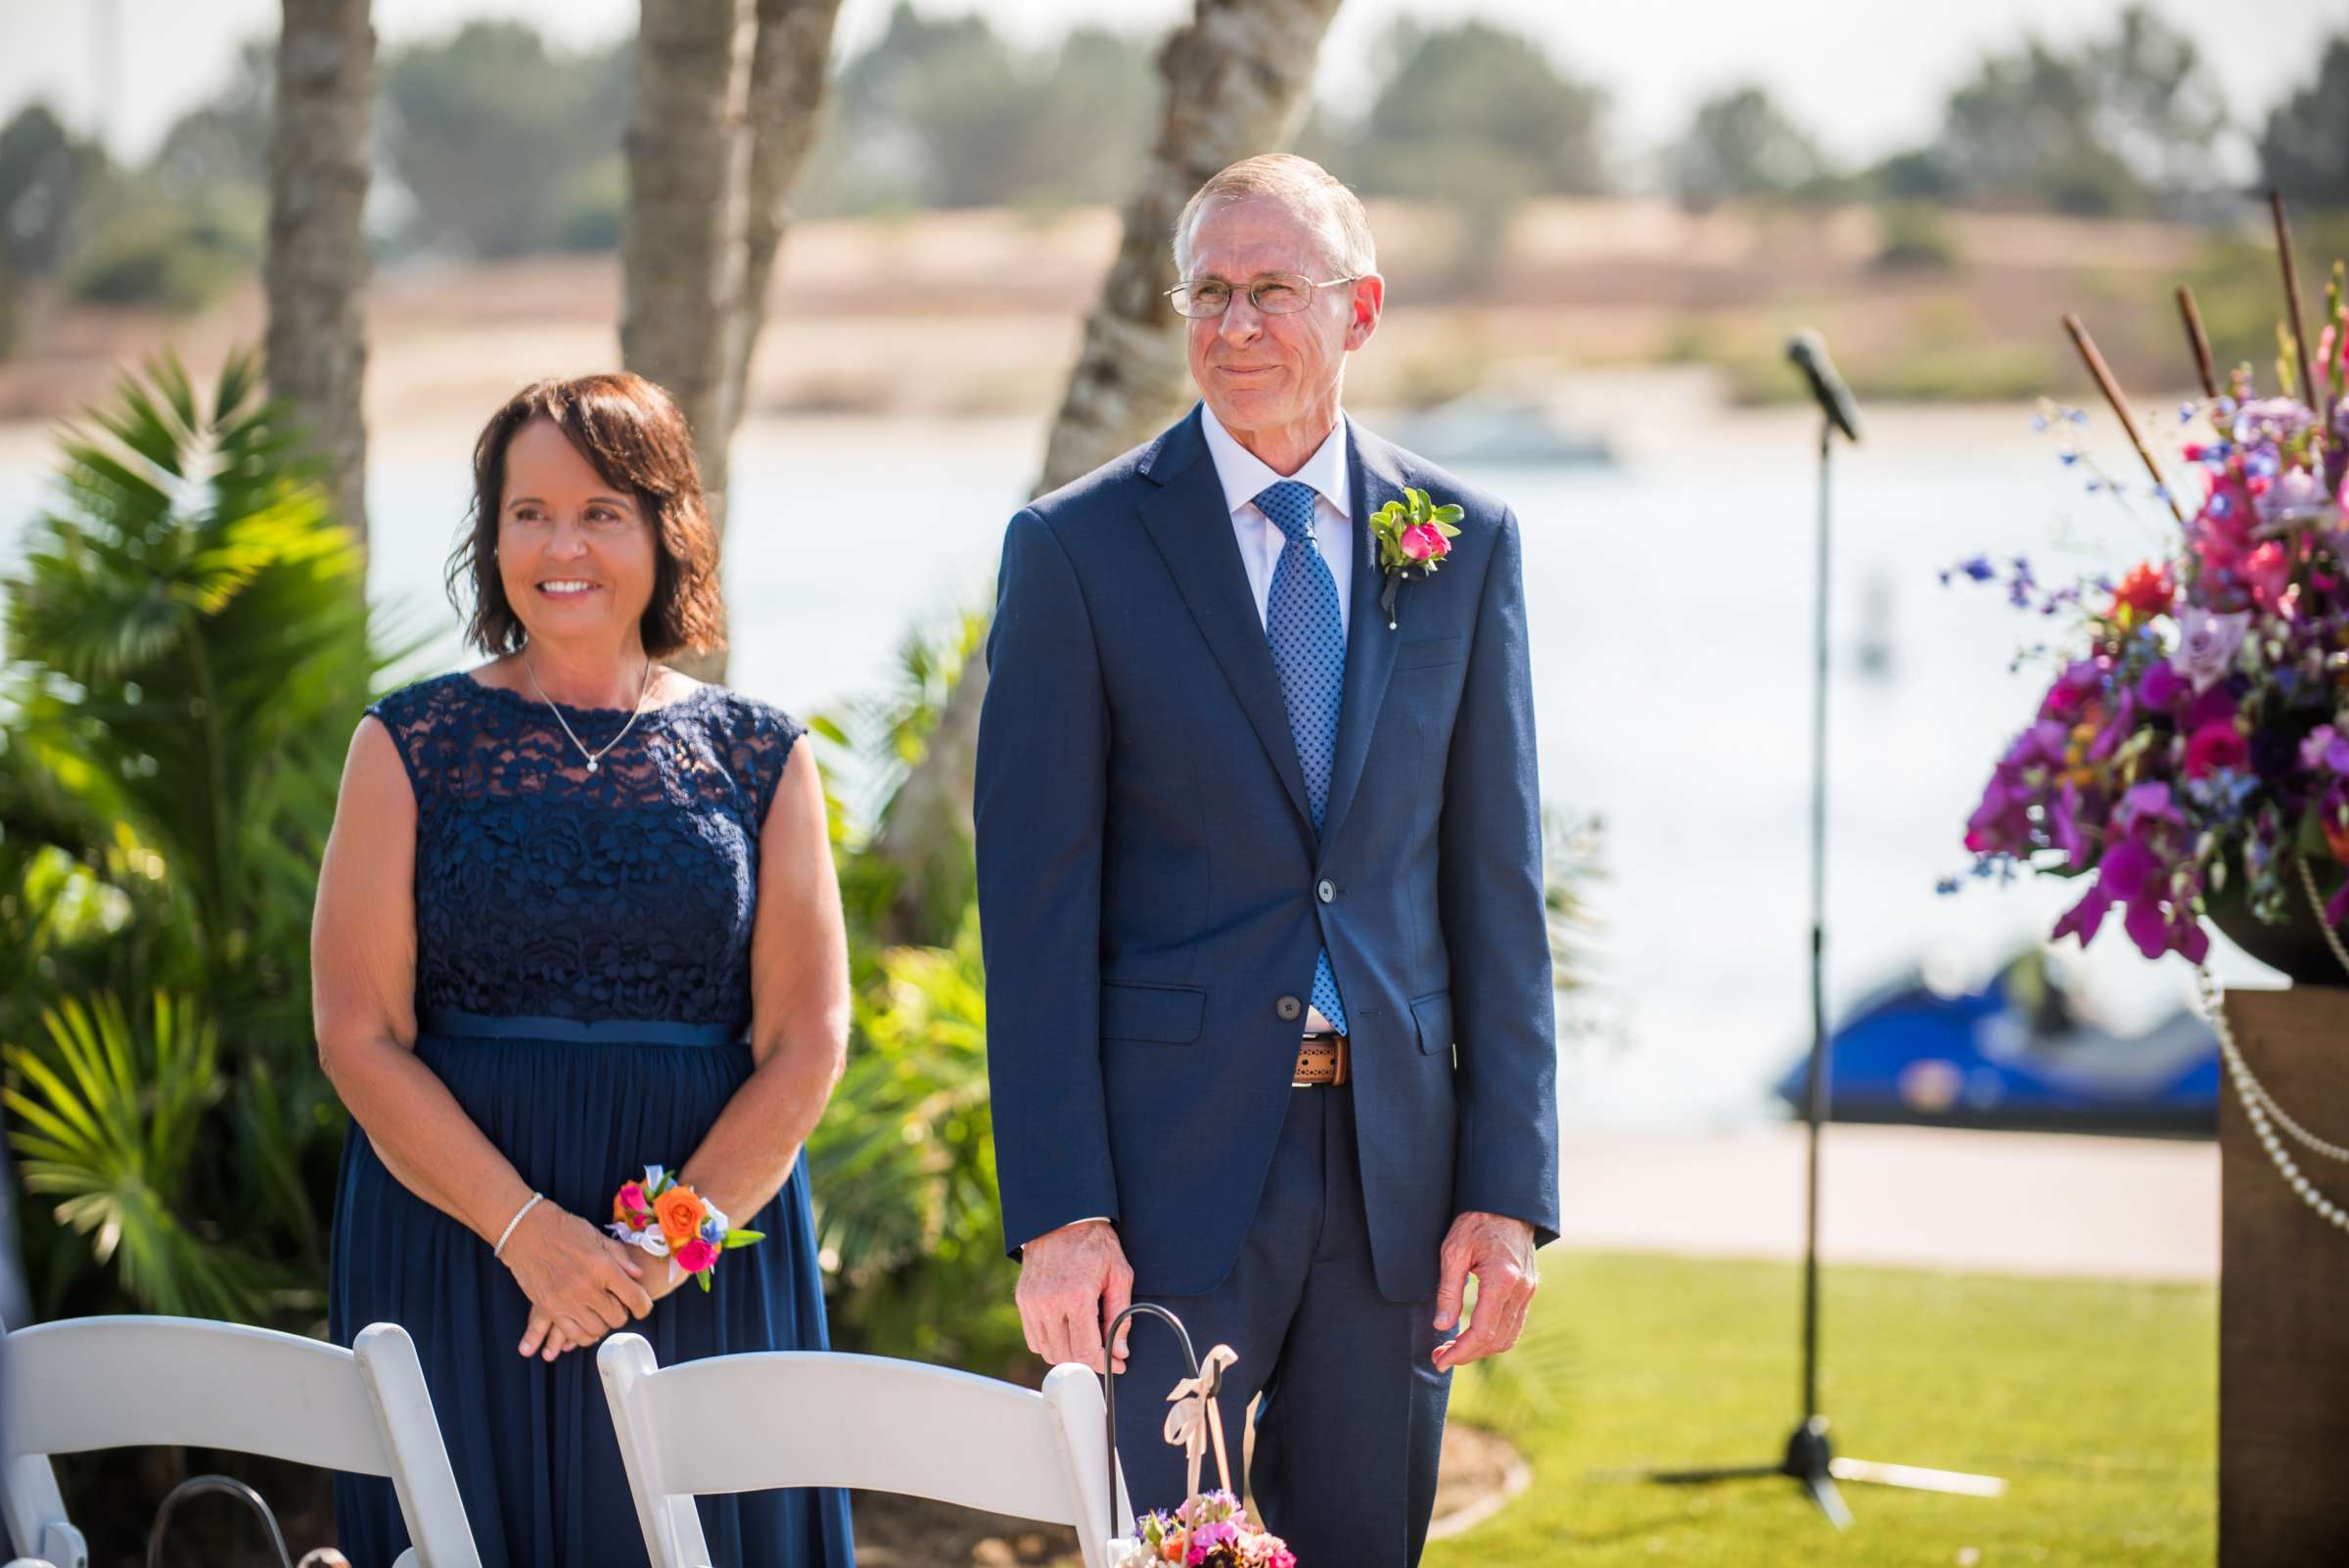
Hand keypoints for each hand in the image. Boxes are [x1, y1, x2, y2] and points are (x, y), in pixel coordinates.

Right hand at [503, 1205, 654, 1359]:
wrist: (524, 1231)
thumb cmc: (563, 1229)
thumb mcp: (597, 1237)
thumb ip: (620, 1258)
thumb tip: (638, 1276)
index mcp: (602, 1267)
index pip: (634, 1297)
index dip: (643, 1306)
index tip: (642, 1307)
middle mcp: (586, 1287)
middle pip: (617, 1318)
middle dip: (622, 1314)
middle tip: (617, 1304)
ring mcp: (566, 1301)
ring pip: (596, 1330)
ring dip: (602, 1324)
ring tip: (600, 1313)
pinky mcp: (549, 1309)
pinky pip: (573, 1334)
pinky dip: (583, 1334)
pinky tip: (585, 1323)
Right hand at [1016, 1218, 1133, 1374]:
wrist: (1063, 1219)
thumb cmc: (1095, 1244)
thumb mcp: (1119, 1275)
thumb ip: (1121, 1316)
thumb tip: (1120, 1351)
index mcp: (1076, 1297)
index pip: (1085, 1351)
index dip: (1103, 1364)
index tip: (1116, 1365)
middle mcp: (1049, 1303)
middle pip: (1066, 1356)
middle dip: (1087, 1361)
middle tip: (1103, 1354)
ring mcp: (1032, 1303)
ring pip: (1048, 1351)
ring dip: (1067, 1354)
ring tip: (1085, 1342)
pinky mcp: (1023, 1300)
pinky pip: (1034, 1338)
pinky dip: (1050, 1343)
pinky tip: (1066, 1332)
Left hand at [1430, 1210, 1537, 1371]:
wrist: (1507, 1203)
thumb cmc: (1476, 1222)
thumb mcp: (1453, 1251)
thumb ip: (1448, 1290)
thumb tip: (1442, 1326)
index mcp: (1502, 1280)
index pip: (1482, 1332)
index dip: (1460, 1352)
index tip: (1440, 1360)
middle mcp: (1521, 1290)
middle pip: (1497, 1341)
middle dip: (1468, 1355)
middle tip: (1441, 1356)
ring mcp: (1529, 1291)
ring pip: (1508, 1337)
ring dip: (1481, 1349)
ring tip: (1454, 1349)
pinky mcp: (1529, 1289)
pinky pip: (1514, 1324)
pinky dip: (1494, 1336)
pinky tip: (1473, 1334)